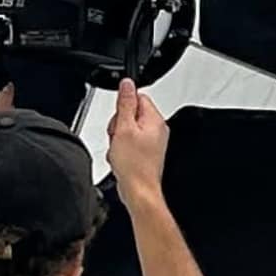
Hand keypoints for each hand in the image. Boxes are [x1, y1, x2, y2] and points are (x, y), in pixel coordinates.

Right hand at [108, 80, 171, 199]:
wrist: (138, 191)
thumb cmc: (134, 165)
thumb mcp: (124, 128)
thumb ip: (125, 103)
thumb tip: (127, 83)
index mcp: (155, 120)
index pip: (138, 97)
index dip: (123, 108)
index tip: (119, 120)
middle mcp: (157, 130)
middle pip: (131, 113)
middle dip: (119, 125)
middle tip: (118, 137)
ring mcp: (152, 142)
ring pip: (128, 129)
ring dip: (118, 138)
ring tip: (120, 150)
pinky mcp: (145, 153)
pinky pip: (129, 142)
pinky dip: (121, 149)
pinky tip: (121, 158)